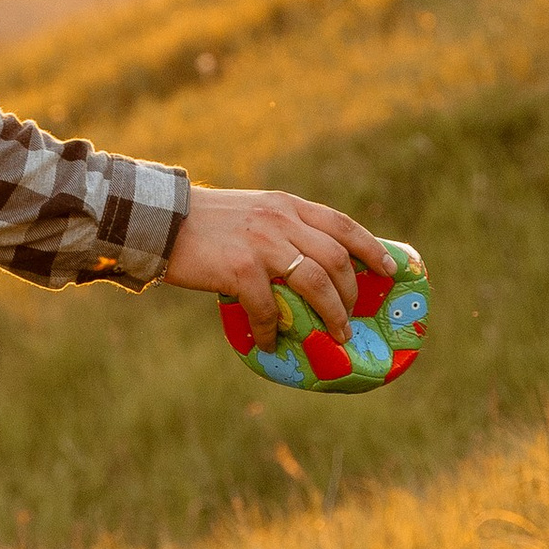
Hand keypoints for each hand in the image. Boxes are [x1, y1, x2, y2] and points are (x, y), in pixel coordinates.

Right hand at [164, 186, 393, 347]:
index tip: (389, 270)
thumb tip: (308, 265)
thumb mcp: (253, 213)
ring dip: (331, 314)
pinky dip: (274, 329)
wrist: (159, 220)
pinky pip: (269, 308)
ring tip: (336, 337)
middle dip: (351, 294)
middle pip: (336, 259)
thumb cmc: (204, 223)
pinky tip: (271, 342)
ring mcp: (262, 244)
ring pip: (315, 283)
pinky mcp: (240, 269)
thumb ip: (282, 229)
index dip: (371, 249)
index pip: (342, 225)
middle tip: (353, 319)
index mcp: (287, 206)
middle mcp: (281, 221)